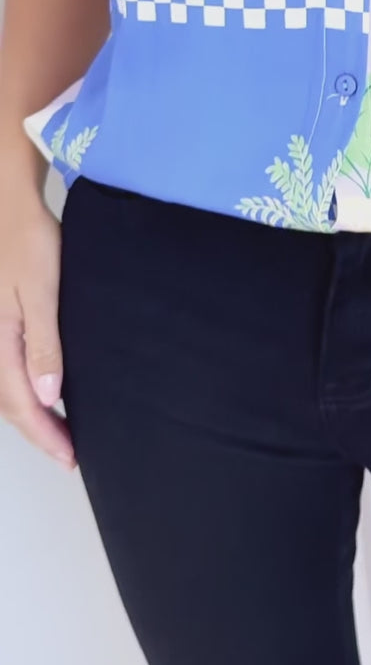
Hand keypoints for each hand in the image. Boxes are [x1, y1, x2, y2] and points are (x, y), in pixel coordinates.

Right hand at [0, 189, 75, 470]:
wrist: (9, 206)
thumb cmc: (28, 241)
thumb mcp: (42, 292)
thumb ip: (44, 345)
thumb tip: (49, 397)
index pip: (21, 405)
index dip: (45, 436)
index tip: (69, 458)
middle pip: (10, 404)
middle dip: (39, 433)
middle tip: (70, 455)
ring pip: (6, 390)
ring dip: (32, 415)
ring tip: (60, 433)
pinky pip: (6, 370)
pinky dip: (24, 390)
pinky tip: (45, 393)